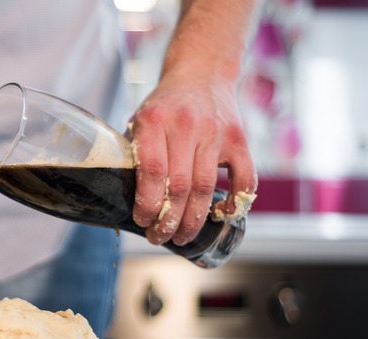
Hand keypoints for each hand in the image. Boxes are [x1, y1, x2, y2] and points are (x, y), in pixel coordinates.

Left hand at [127, 72, 256, 245]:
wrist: (201, 72)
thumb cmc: (165, 105)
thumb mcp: (141, 120)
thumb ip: (134, 153)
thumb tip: (123, 197)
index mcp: (155, 121)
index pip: (152, 171)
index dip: (147, 203)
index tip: (142, 221)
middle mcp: (187, 126)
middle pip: (179, 186)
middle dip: (168, 221)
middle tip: (158, 237)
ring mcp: (216, 133)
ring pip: (205, 188)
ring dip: (193, 220)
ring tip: (181, 237)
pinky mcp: (239, 140)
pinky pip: (244, 179)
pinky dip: (235, 203)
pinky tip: (220, 215)